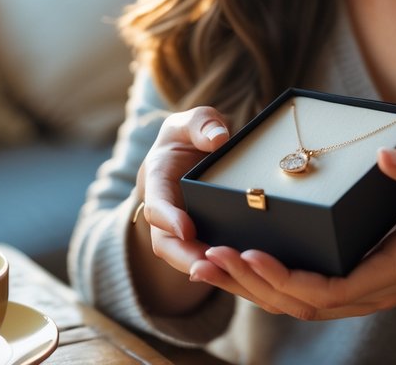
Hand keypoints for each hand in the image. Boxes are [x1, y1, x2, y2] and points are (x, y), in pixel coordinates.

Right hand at [134, 106, 231, 278]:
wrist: (199, 147)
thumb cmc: (194, 132)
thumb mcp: (196, 119)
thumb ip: (203, 123)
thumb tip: (218, 139)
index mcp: (157, 178)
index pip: (156, 202)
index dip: (168, 218)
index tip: (186, 229)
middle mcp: (164, 207)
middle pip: (164, 241)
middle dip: (183, 257)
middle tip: (207, 267)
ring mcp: (179, 225)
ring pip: (182, 255)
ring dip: (201, 267)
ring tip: (226, 277)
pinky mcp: (199, 235)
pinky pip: (203, 255)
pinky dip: (217, 266)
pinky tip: (239, 275)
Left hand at [192, 148, 395, 320]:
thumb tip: (385, 156)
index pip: (332, 289)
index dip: (288, 278)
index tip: (253, 253)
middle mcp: (374, 291)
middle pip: (302, 304)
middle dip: (253, 283)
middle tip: (211, 254)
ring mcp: (360, 295)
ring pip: (295, 306)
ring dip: (249, 289)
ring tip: (206, 262)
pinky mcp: (349, 288)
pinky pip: (300, 296)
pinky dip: (263, 286)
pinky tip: (232, 265)